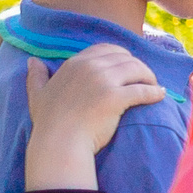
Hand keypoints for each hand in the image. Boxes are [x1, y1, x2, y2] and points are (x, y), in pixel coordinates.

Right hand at [22, 45, 163, 189]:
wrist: (59, 143)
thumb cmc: (49, 123)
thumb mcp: (37, 95)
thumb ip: (36, 76)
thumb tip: (32, 61)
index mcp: (75, 63)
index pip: (106, 49)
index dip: (122, 57)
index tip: (130, 69)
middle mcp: (89, 67)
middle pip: (125, 58)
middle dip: (139, 67)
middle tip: (146, 79)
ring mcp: (103, 81)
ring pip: (137, 69)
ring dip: (149, 77)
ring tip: (154, 87)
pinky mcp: (116, 97)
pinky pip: (143, 89)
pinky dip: (154, 92)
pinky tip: (160, 95)